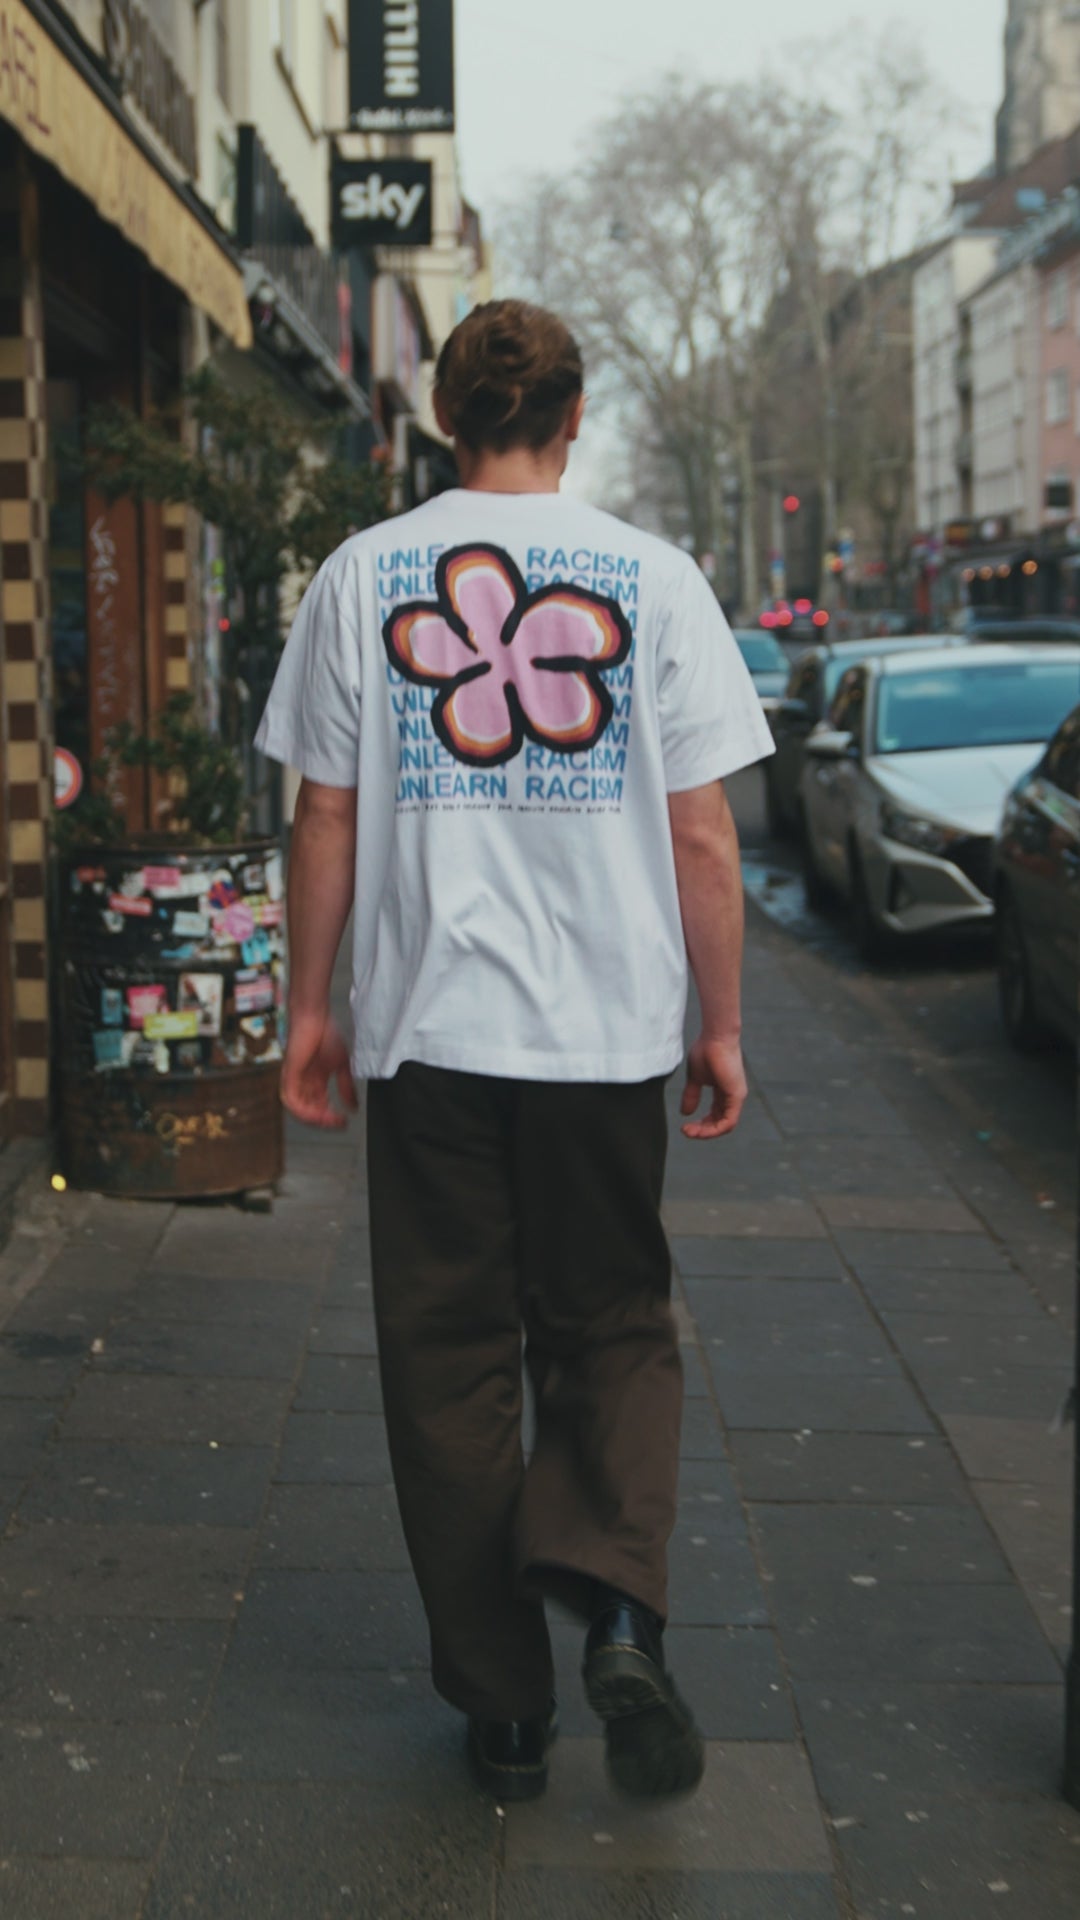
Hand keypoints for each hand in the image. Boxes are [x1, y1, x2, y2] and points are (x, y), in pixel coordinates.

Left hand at [280, 1011, 357, 1129]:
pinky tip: (316, 1112)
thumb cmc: (325, 1033)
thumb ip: (346, 1087)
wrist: (313, 1017)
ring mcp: (294, 1080)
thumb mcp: (342, 1065)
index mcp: (314, 1081)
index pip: (320, 1106)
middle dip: (324, 1120)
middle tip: (338, 1123)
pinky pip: (291, 1100)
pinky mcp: (289, 1076)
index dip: (331, 1117)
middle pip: (309, 1111)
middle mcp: (303, 1083)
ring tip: (328, 1120)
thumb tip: (353, 1107)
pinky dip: (303, 1109)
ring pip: (299, 1109)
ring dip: (314, 1118)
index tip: (344, 1122)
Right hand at [680, 1034, 746, 1140]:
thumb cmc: (706, 1051)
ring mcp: (736, 1097)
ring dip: (706, 1132)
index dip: (701, 1125)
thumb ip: (692, 1095)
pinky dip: (714, 1129)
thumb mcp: (695, 1078)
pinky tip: (700, 1129)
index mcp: (723, 1092)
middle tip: (685, 1131)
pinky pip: (729, 1122)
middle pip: (719, 1122)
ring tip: (689, 1132)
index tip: (685, 1126)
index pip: (715, 1116)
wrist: (715, 1037)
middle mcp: (732, 1096)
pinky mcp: (737, 1096)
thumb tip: (685, 1113)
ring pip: (724, 1126)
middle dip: (702, 1130)